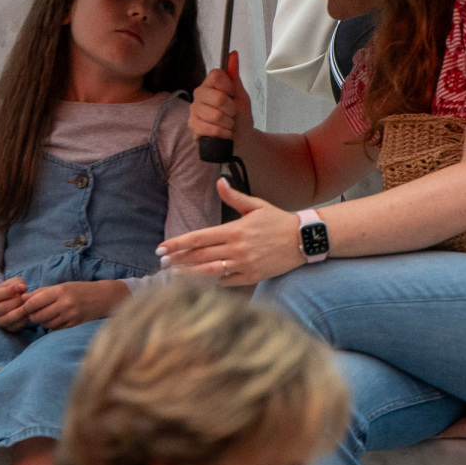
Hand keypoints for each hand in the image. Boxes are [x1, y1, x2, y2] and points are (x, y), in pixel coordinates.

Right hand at [0, 278, 26, 328]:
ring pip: (7, 320)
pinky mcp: (6, 328)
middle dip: (17, 302)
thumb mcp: (12, 283)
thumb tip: (23, 288)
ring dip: (20, 312)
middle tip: (27, 298)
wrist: (10, 301)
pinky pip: (14, 327)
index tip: (24, 288)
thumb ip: (17, 284)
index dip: (9, 291)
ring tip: (29, 306)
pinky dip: (23, 321)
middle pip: (1, 308)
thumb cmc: (11, 289)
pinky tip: (30, 313)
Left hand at [11, 280, 128, 330]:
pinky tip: (57, 319)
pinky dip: (53, 326)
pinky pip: (56, 329)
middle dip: (33, 316)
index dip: (26, 307)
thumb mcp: (63, 286)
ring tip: (48, 315)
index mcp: (61, 291)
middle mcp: (65, 304)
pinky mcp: (75, 324)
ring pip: (46, 324)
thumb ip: (42, 292)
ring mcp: (71, 315)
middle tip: (36, 312)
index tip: (26, 307)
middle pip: (37, 316)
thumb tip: (22, 298)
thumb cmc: (81, 290)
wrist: (104, 297)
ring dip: (43, 321)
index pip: (34, 303)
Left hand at [157, 180, 305, 286]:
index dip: (177, 244)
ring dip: (188, 273)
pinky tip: (199, 282)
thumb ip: (234, 197)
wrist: (304, 239)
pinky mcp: (252, 277)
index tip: (161, 248)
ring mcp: (244, 265)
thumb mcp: (257, 206)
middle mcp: (237, 248)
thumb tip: (219, 182)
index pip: (198, 238)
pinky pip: (226, 282)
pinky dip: (211, 282)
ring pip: (209, 271)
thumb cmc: (278, 221)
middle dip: (177, 259)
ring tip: (173, 274)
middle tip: (161, 263)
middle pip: (199, 256)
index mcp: (235, 230)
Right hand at [188, 51, 250, 143]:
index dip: (228, 86)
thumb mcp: (241, 95)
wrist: (242, 139)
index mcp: (209, 85)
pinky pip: (211, 129)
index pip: (215, 75)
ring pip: (216, 115)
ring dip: (229, 123)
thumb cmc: (240, 116)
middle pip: (218, 97)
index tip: (233, 95)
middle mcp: (198, 96)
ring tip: (228, 124)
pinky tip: (223, 133)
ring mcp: (193, 113)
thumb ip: (234, 75)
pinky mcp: (193, 129)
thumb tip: (233, 53)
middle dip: (232, 109)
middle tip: (232, 113)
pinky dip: (224, 133)